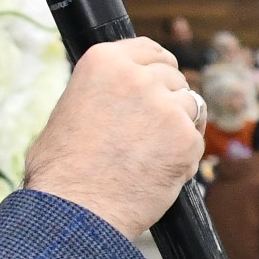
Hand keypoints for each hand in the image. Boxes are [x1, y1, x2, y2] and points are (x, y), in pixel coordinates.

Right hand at [23, 39, 208, 234]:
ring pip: (191, 105)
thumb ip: (102, 90)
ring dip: (179, 126)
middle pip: (174, 77)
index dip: (158, 66)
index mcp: (104, 61)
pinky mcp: (186, 138)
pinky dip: (184, 155)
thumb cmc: (62, 169)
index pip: (150, 49)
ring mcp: (165, 107)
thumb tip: (120, 93)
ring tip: (150, 153)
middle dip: (168, 99)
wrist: (76, 209)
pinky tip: (159, 170)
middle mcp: (138, 77)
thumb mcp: (70, 107)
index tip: (160, 80)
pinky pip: (196, 139)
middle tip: (150, 130)